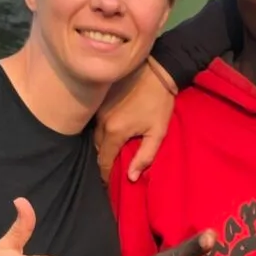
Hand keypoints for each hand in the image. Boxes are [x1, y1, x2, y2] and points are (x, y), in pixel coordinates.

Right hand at [93, 58, 177, 183]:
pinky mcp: (100, 100)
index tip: (108, 184)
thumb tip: (131, 177)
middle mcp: (102, 121)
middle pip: (98, 148)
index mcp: (115, 131)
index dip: (105, 174)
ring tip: (112, 153)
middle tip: (113, 169)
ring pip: (95, 136)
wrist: (156, 70)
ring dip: (102, 146)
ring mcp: (98, 109)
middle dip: (104, 160)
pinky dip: (102, 132)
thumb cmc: (159, 102)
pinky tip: (111, 134)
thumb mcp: (158, 132)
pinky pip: (96, 123)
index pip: (104, 160)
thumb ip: (144, 156)